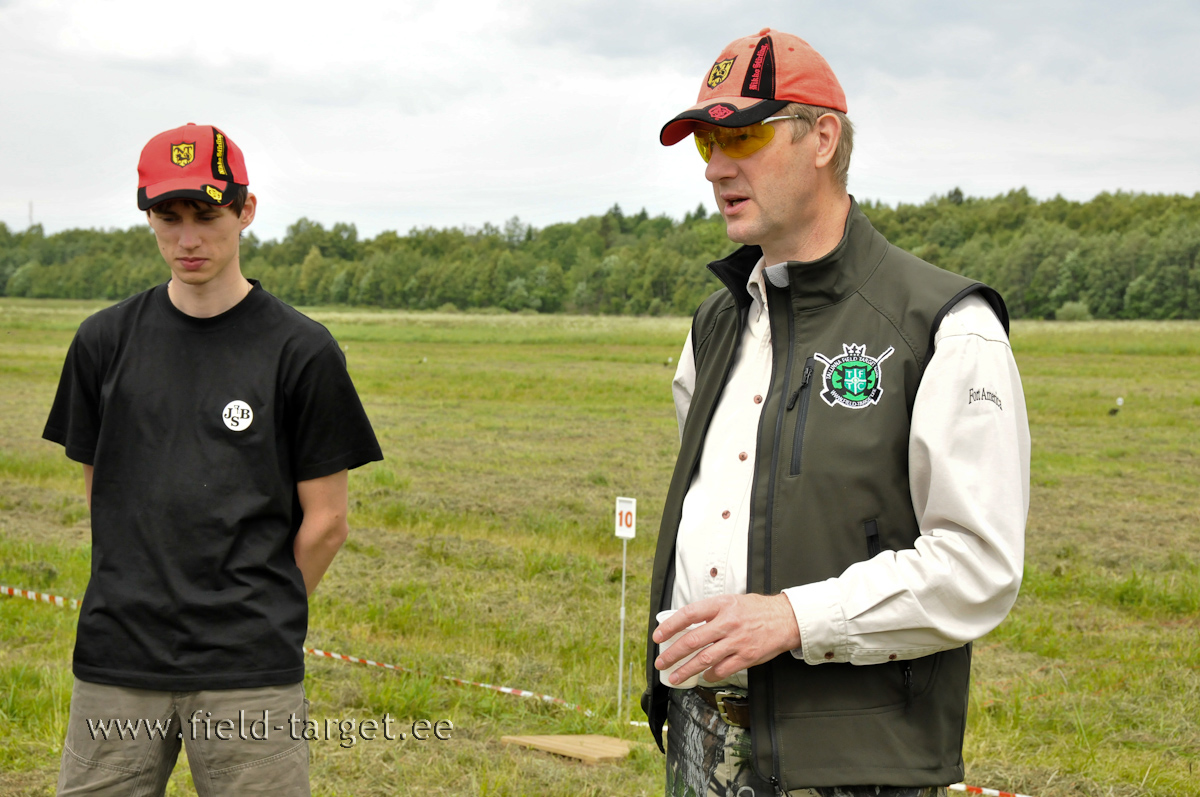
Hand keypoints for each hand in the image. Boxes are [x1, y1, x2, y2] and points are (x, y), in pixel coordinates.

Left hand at [653, 594, 801, 684]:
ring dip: (686, 670)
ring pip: (704, 659)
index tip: (658, 636)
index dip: (670, 625)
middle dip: (672, 653)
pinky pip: (723, 670)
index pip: (689, 614)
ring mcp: (737, 641)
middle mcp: (728, 623)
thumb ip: (712, 612)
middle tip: (660, 662)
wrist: (786, 619)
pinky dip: (710, 675)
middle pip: (693, 640)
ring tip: (674, 677)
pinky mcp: (746, 657)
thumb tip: (688, 624)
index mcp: (721, 605)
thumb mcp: (732, 601)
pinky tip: (703, 677)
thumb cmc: (757, 610)